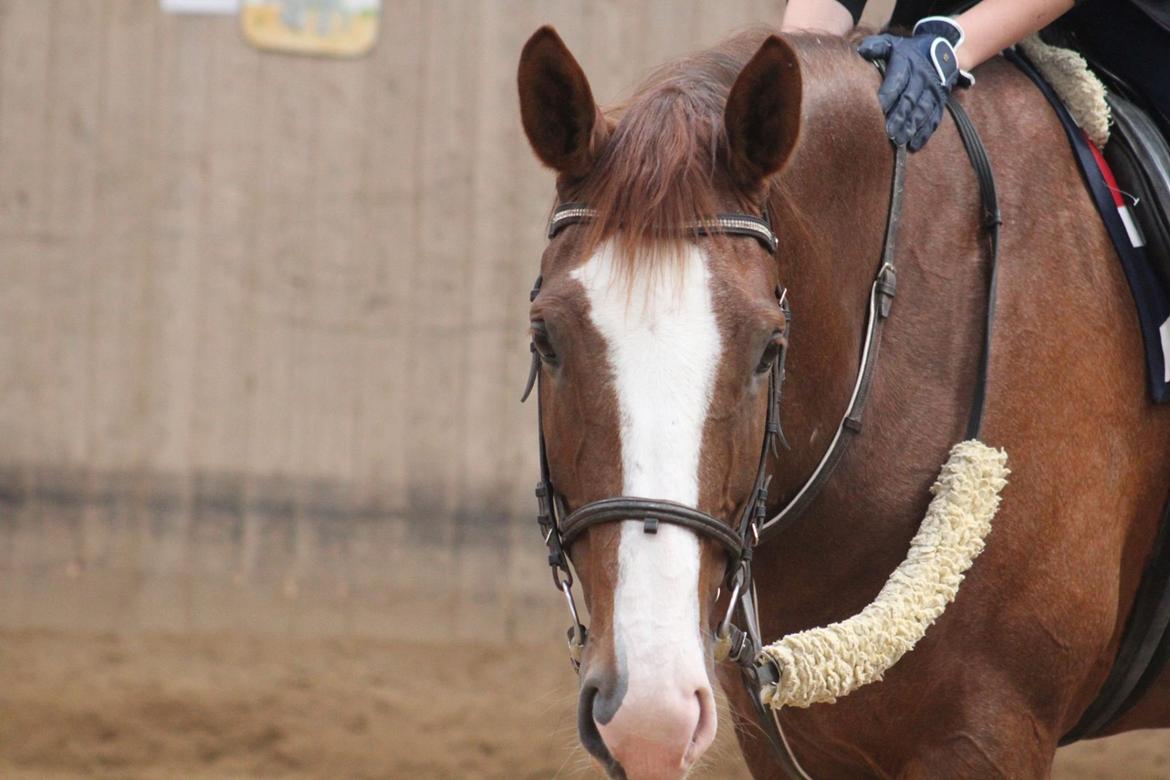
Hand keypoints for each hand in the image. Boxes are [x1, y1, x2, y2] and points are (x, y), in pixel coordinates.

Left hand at [858, 17, 971, 150]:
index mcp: (907, 62)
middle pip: (910, 99)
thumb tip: (861, 51)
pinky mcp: (939, 102)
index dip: (889, 93)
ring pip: (922, 111)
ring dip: (911, 127)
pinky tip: (914, 145)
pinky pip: (933, 119)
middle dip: (900, 116)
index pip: (897, 79)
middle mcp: (921, 77)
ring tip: (899, 141)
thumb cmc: (906, 51)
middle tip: (888, 132)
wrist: (941, 50)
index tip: (879, 107)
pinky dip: (924, 133)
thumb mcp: (892, 43)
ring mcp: (932, 91)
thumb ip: (876, 47)